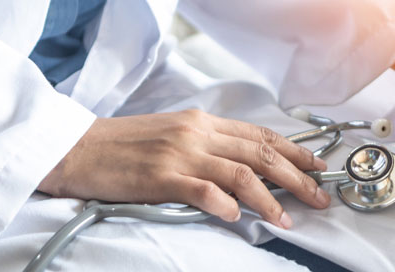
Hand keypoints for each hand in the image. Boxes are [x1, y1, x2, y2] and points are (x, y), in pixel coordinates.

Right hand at [39, 110, 328, 228]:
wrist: (74, 148)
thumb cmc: (122, 145)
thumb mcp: (173, 134)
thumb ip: (208, 146)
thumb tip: (245, 166)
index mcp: (203, 123)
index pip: (261, 136)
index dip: (296, 152)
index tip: (318, 167)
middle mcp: (197, 135)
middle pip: (261, 155)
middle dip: (298, 177)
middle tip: (320, 197)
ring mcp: (180, 155)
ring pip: (241, 174)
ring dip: (270, 198)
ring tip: (287, 218)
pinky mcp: (161, 177)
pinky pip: (203, 190)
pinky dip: (226, 204)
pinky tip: (238, 216)